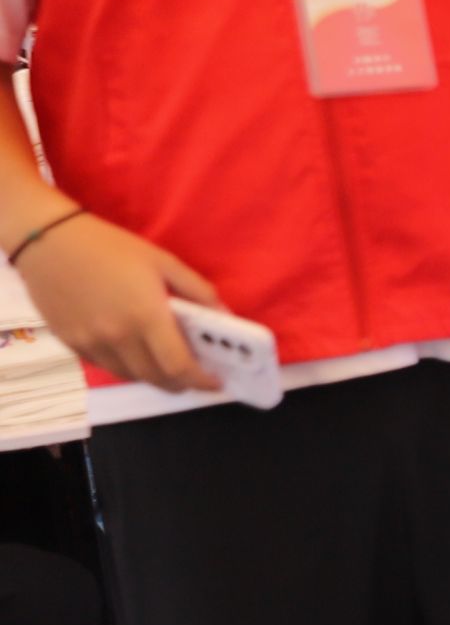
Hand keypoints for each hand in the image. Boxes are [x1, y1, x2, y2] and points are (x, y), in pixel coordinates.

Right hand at [19, 214, 219, 392]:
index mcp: (146, 317)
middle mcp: (118, 337)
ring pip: (130, 376)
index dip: (201, 381)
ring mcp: (91, 344)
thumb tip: (226, 317)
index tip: (215, 381)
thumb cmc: (111, 247)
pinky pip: (106, 367)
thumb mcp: (163, 261)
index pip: (179, 366)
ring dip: (154, 377)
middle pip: (156, 378)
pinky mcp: (70, 344)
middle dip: (181, 383)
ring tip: (166, 365)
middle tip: (194, 375)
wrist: (48, 241)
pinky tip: (134, 354)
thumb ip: (198, 291)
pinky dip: (126, 367)